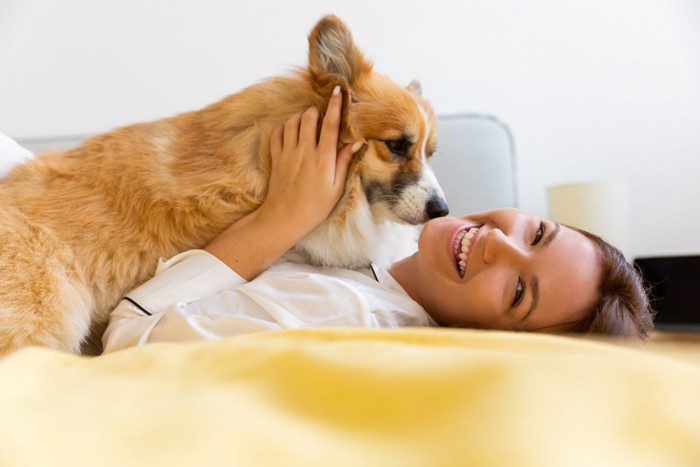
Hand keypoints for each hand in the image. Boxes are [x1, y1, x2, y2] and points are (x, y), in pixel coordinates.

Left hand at [260, 85, 352, 236]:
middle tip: (322, 114)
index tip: (338, 91)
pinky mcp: (276, 158)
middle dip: (317, 110)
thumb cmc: (314, 207)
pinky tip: (291, 130)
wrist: (284, 219)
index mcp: (323, 160)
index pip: (331, 125)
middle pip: (309, 118)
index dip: (335, 105)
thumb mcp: (336, 189)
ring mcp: (288, 154)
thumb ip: (344, 163)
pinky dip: (285, 127)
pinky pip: (278, 133)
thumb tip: (356, 144)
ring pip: (293, 122)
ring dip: (301, 117)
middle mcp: (305, 153)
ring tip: (308, 121)